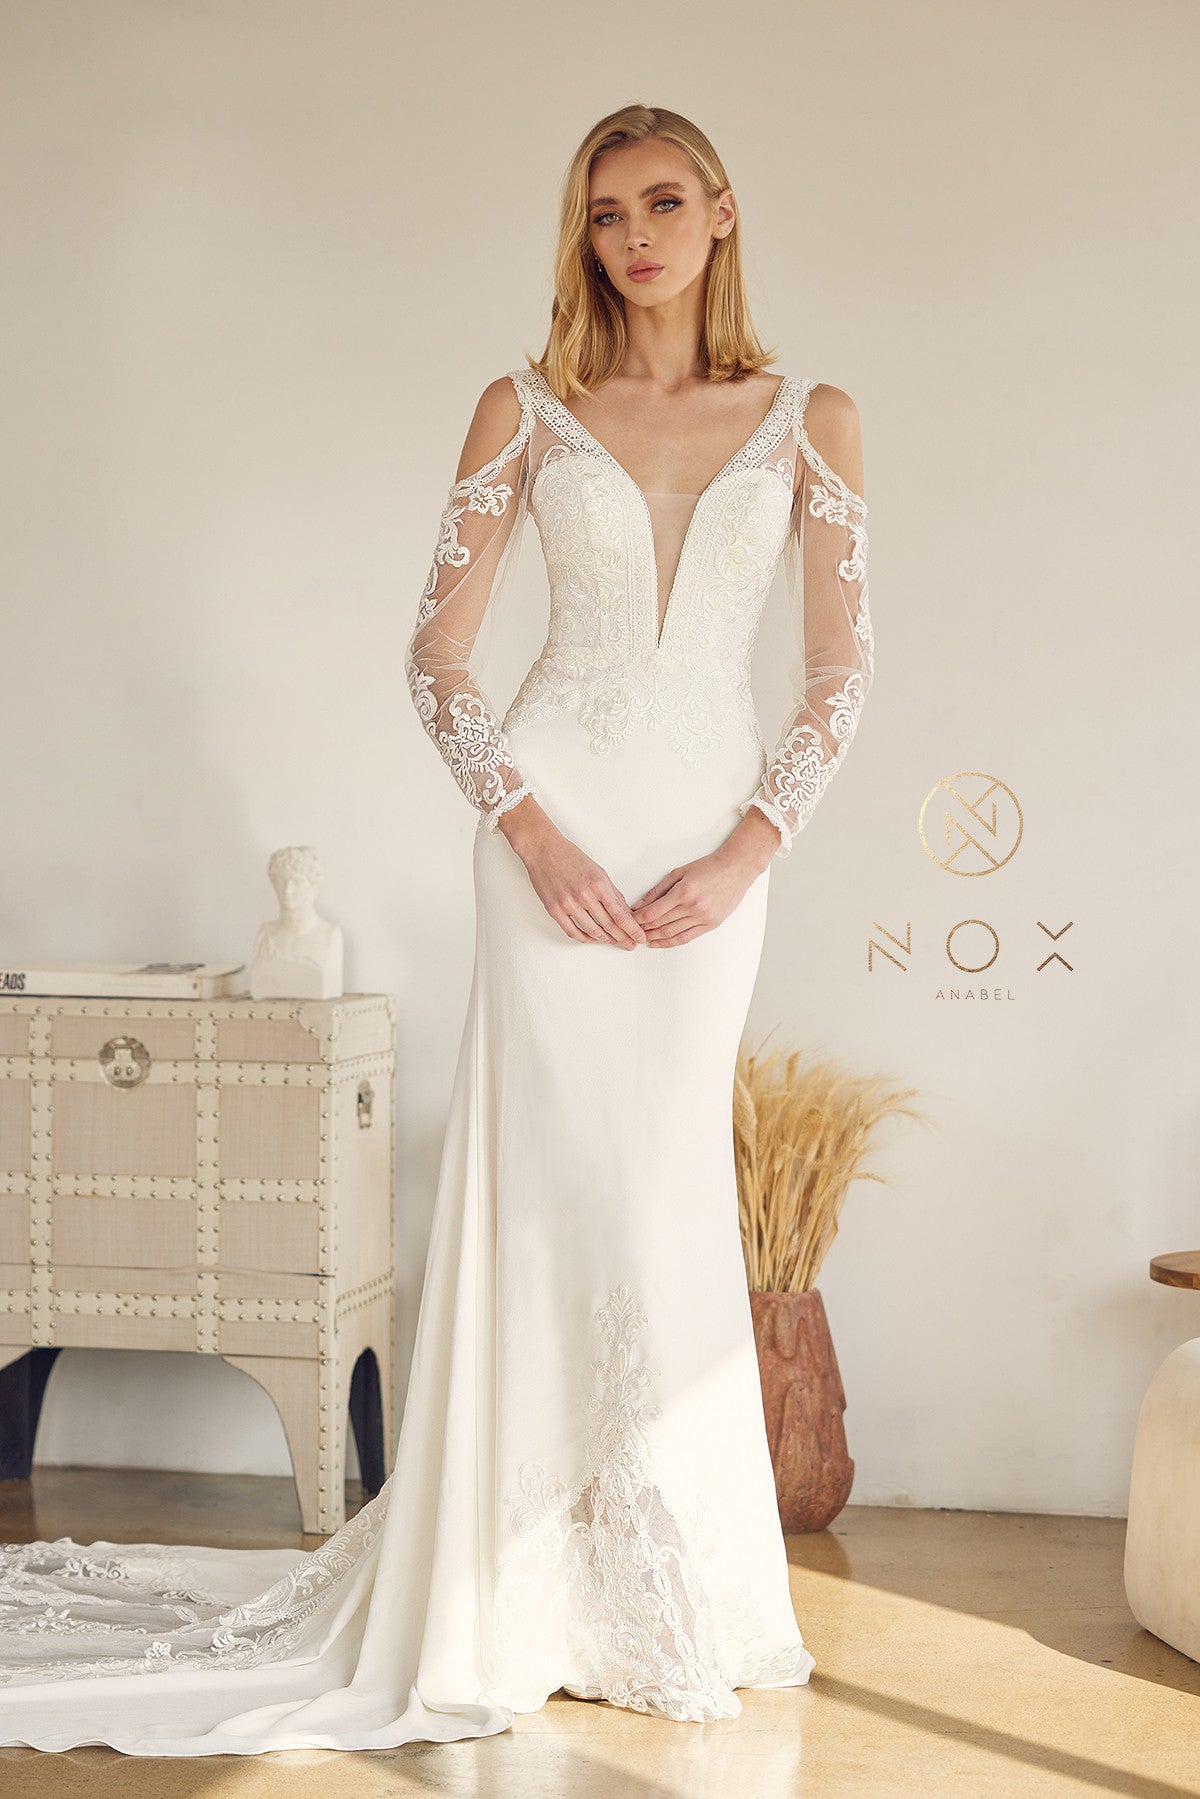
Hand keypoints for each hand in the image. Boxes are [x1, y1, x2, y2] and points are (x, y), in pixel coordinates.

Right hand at [497, 795, 646, 949]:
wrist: (543, 850)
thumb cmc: (570, 857)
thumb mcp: (598, 871)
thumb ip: (611, 892)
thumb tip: (624, 910)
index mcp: (599, 885)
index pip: (621, 915)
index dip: (632, 930)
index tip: (639, 937)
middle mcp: (585, 896)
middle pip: (609, 925)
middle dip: (622, 938)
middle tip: (630, 944)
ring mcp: (568, 904)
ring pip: (592, 931)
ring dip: (605, 939)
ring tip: (613, 941)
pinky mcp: (555, 910)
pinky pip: (572, 931)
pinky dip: (584, 938)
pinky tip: (591, 938)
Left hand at [630, 811, 779, 947]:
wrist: (735, 869)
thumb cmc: (709, 867)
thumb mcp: (679, 873)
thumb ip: (658, 890)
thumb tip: (640, 904)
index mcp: (683, 892)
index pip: (654, 912)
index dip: (639, 918)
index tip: (630, 920)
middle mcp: (693, 907)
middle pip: (661, 923)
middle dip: (644, 928)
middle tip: (633, 930)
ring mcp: (703, 918)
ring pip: (672, 933)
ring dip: (655, 937)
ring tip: (644, 938)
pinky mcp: (710, 924)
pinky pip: (686, 938)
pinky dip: (671, 942)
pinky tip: (660, 942)